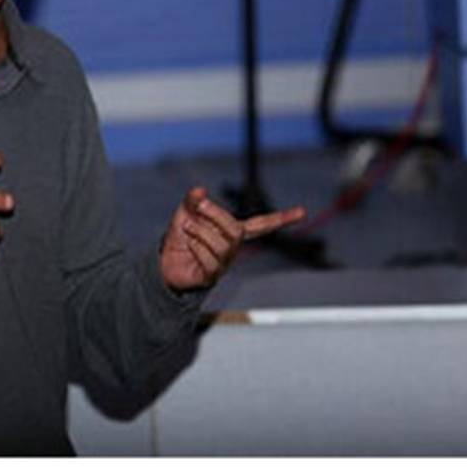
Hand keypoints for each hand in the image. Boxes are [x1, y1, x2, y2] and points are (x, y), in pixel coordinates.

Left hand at [159, 186, 304, 291]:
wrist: (165, 263)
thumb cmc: (181, 238)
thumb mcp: (185, 213)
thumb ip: (193, 201)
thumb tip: (199, 189)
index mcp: (232, 232)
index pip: (261, 225)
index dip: (280, 219)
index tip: (302, 212)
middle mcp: (232, 248)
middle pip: (235, 230)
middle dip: (216, 214)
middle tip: (198, 206)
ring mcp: (223, 264)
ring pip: (222, 245)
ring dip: (201, 231)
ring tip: (186, 227)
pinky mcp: (211, 276)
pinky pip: (210, 261)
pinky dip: (196, 247)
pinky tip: (188, 244)